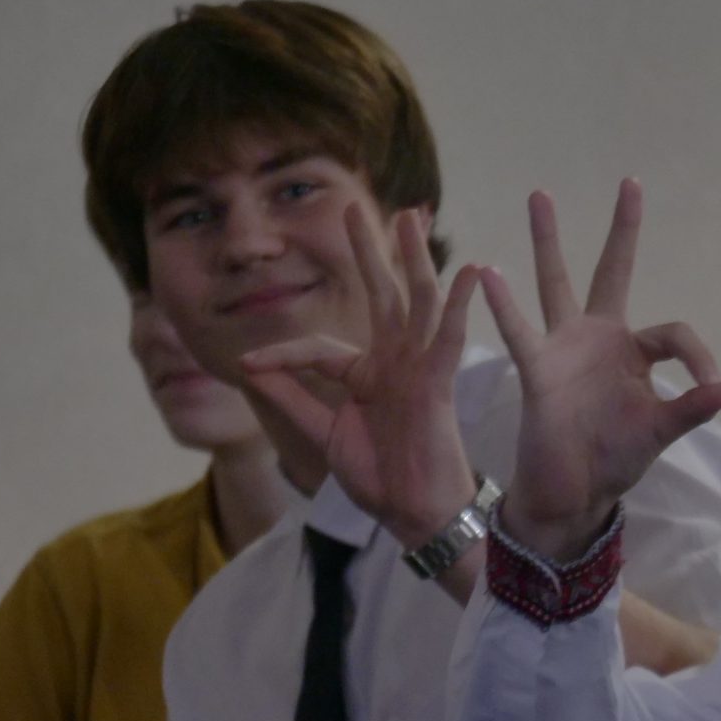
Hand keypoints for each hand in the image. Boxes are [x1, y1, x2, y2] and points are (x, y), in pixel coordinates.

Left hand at [237, 206, 480, 545]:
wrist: (413, 514)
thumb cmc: (378, 478)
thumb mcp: (322, 433)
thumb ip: (291, 399)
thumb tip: (252, 370)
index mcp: (366, 374)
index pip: (318, 349)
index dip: (281, 356)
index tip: (248, 365)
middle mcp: (394, 362)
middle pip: (381, 294)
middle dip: (368, 251)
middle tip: (355, 207)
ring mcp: (418, 368)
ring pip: (416, 301)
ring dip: (414, 259)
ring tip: (410, 217)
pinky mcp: (438, 382)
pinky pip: (452, 336)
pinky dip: (461, 304)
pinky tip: (472, 271)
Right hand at [483, 181, 720, 559]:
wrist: (573, 493)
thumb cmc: (616, 459)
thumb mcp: (660, 431)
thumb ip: (691, 408)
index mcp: (635, 353)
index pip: (673, 332)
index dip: (699, 356)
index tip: (712, 387)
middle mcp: (600, 338)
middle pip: (612, 271)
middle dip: (622, 230)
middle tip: (629, 183)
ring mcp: (565, 348)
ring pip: (557, 283)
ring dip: (549, 241)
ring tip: (540, 194)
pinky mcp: (537, 369)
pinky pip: (520, 332)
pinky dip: (504, 306)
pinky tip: (488, 273)